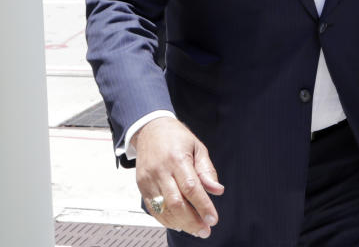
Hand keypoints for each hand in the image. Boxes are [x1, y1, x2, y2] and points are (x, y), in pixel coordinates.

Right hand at [133, 117, 224, 237]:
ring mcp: (149, 180)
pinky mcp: (142, 186)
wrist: (150, 129)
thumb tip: (217, 190)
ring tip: (195, 229)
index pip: (192, 188)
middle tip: (205, 230)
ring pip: (164, 209)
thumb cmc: (176, 137)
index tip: (213, 219)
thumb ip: (207, 170)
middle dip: (192, 221)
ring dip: (181, 223)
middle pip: (176, 203)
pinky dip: (166, 220)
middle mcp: (161, 171)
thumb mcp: (198, 148)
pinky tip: (179, 223)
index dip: (203, 206)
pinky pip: (153, 209)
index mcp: (177, 159)